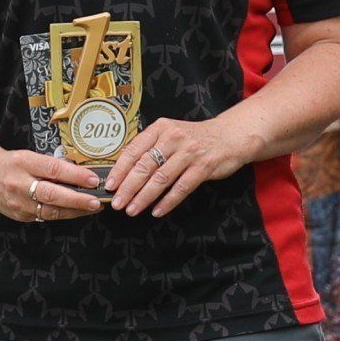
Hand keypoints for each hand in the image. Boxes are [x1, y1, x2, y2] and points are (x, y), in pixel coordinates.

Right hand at [0, 150, 103, 222]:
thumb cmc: (13, 164)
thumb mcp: (29, 157)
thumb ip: (51, 165)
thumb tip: (82, 173)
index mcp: (22, 162)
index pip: (53, 169)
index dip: (75, 176)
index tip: (93, 179)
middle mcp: (19, 183)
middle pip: (52, 194)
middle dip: (77, 199)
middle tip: (96, 201)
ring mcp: (18, 203)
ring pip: (50, 211)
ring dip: (74, 211)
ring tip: (92, 207)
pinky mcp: (20, 216)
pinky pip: (45, 217)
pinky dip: (64, 214)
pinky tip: (77, 211)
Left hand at [106, 116, 242, 215]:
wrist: (229, 136)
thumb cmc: (194, 139)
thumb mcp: (170, 135)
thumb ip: (151, 148)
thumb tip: (125, 173)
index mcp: (160, 129)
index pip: (134, 150)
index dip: (120, 170)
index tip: (110, 185)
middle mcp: (173, 138)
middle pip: (145, 166)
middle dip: (128, 188)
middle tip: (117, 203)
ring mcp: (189, 152)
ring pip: (161, 179)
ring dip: (144, 197)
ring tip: (132, 210)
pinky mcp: (203, 166)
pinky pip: (181, 187)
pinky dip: (168, 202)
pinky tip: (157, 211)